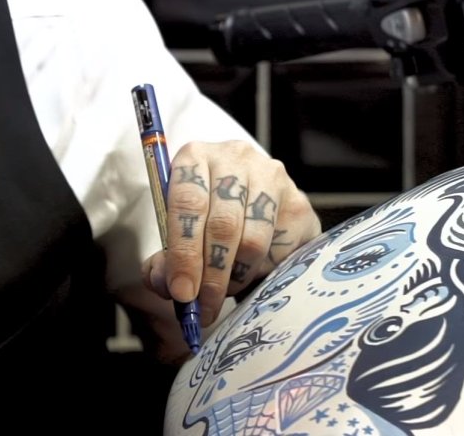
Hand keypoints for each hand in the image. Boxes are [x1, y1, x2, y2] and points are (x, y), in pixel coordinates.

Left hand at [142, 140, 320, 326]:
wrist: (246, 199)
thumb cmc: (203, 219)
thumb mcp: (175, 232)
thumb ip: (163, 262)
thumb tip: (168, 286)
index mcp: (195, 157)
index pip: (189, 203)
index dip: (183, 252)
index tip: (182, 292)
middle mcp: (235, 158)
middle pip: (224, 225)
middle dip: (211, 275)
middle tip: (204, 307)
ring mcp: (272, 176)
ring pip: (254, 240)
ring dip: (236, 277)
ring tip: (225, 290)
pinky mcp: (300, 202)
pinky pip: (281, 250)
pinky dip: (263, 272)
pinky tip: (251, 272)